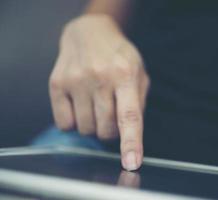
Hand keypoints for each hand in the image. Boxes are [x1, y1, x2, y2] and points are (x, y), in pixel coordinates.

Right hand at [49, 15, 149, 170]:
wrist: (89, 33)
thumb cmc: (118, 57)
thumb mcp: (138, 74)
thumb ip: (138, 103)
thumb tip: (129, 134)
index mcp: (126, 75)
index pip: (129, 116)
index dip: (131, 142)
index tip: (131, 163)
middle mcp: (100, 77)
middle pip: (105, 130)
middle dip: (110, 130)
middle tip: (110, 112)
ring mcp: (75, 80)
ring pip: (84, 129)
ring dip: (92, 125)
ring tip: (95, 104)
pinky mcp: (56, 84)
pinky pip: (64, 123)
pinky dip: (73, 121)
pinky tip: (79, 104)